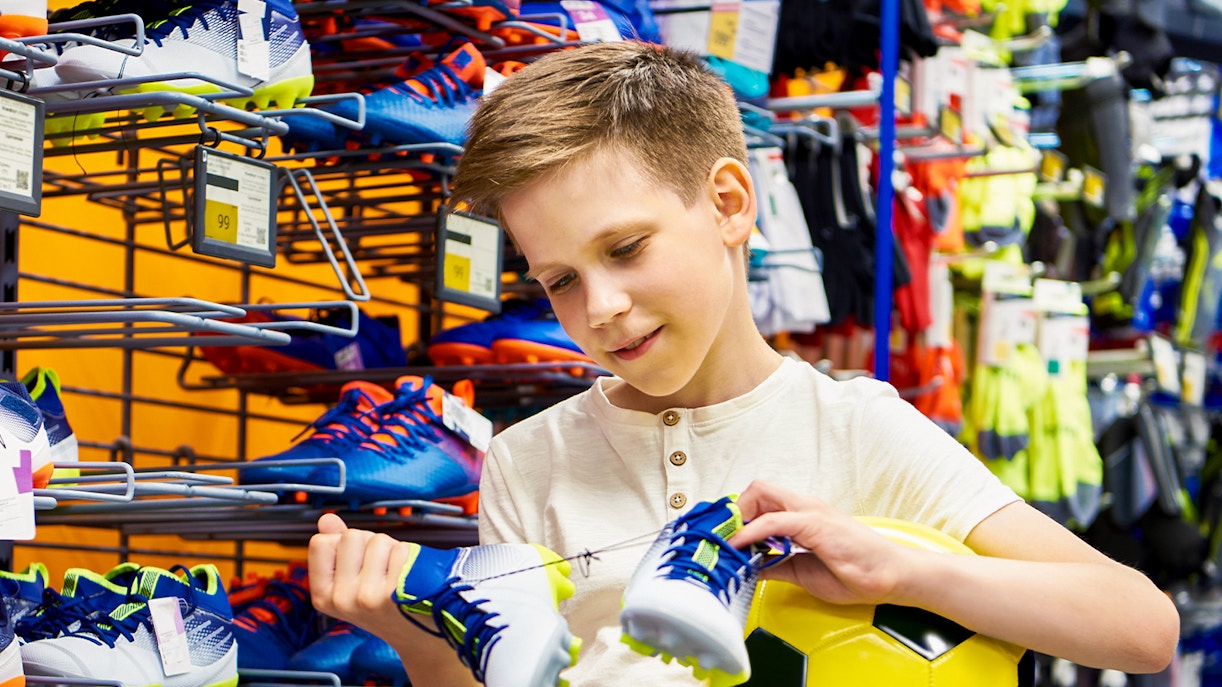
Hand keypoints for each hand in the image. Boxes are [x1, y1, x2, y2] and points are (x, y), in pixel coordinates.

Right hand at [308, 513, 416, 638]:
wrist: (418, 634)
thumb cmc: (385, 602)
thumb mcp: (353, 580)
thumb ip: (337, 548)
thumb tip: (326, 519)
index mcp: (323, 595)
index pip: (320, 543)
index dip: (342, 544)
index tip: (356, 563)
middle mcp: (341, 599)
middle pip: (351, 536)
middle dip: (370, 544)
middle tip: (381, 569)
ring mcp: (366, 597)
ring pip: (378, 540)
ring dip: (392, 550)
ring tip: (397, 574)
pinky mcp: (394, 593)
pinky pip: (401, 550)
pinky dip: (410, 556)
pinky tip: (410, 579)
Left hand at [728, 480, 913, 605]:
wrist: (892, 577)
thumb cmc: (856, 573)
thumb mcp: (802, 572)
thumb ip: (775, 564)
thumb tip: (747, 566)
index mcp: (801, 515)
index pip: (759, 500)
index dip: (737, 516)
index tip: (722, 538)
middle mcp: (804, 507)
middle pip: (756, 489)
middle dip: (732, 511)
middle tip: (722, 538)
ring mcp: (811, 513)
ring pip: (761, 494)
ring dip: (737, 517)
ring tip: (725, 542)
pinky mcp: (817, 525)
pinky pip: (775, 521)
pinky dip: (752, 531)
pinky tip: (740, 546)